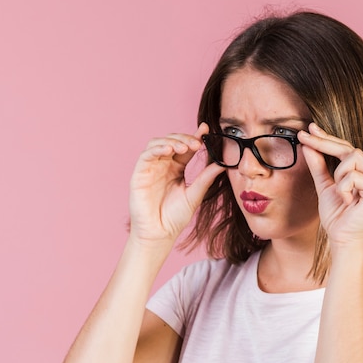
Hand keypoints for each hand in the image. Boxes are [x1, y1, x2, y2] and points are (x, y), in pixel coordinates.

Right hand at [129, 123, 224, 244]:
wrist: (159, 233)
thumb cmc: (175, 218)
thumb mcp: (195, 195)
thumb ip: (206, 178)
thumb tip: (223, 164)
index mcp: (177, 169)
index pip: (186, 148)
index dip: (194, 136)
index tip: (205, 128)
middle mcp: (163, 165)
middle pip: (172, 141)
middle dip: (184, 139)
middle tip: (196, 143)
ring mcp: (151, 168)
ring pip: (158, 143)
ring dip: (171, 141)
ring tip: (184, 147)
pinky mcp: (140, 173)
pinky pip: (146, 155)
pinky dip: (157, 148)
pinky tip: (168, 150)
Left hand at [299, 123, 362, 247]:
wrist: (342, 239)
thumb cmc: (336, 216)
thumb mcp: (324, 186)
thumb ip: (318, 166)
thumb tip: (308, 145)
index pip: (346, 148)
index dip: (327, 138)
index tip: (309, 129)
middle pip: (349, 147)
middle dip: (324, 142)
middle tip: (305, 137)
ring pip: (353, 157)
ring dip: (338, 173)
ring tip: (339, 192)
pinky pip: (355, 175)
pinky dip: (343, 186)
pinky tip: (345, 199)